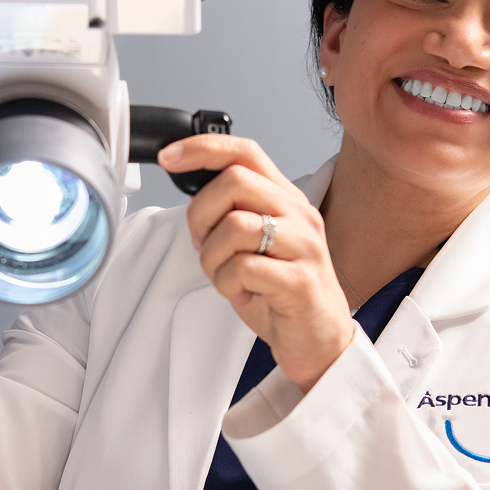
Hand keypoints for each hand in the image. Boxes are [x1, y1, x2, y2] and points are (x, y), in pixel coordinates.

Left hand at [161, 135, 355, 391]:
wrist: (320, 341)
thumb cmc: (281, 293)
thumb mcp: (256, 244)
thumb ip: (234, 214)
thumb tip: (193, 196)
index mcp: (286, 200)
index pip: (245, 152)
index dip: (202, 148)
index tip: (169, 158)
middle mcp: (299, 215)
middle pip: (235, 181)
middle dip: (201, 214)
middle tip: (202, 244)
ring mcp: (304, 247)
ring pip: (235, 225)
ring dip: (212, 256)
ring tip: (224, 275)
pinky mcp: (300, 281)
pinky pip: (243, 267)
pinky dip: (227, 283)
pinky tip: (241, 292)